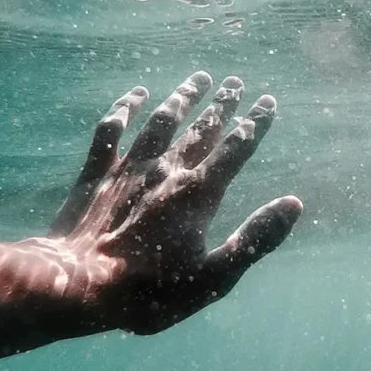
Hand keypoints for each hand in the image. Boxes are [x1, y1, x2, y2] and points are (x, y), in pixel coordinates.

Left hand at [48, 72, 301, 333]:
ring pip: (160, 121)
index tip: (268, 101)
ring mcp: (127, 169)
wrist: (77, 285)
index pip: (235, 150)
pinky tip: (135, 94)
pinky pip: (110, 130)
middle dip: (222, 105)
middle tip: (236, 82)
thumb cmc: (148, 291)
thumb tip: (294, 204)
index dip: (255, 125)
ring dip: (182, 98)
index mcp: (197, 194)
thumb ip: (255, 239)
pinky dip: (124, 109)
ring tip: (199, 78)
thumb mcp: (214, 277)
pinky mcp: (95, 175)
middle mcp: (165, 171)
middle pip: (200, 129)